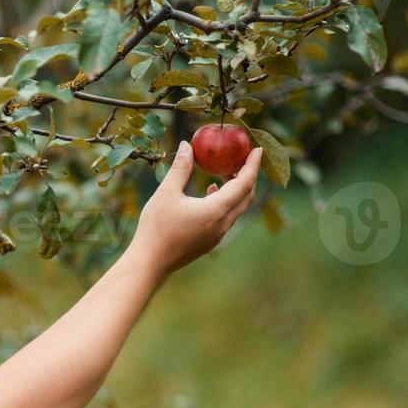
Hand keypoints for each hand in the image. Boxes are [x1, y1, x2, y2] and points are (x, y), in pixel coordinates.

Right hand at [131, 140, 262, 278]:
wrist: (150, 262)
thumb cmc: (156, 227)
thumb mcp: (166, 192)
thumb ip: (180, 168)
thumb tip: (187, 145)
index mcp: (216, 210)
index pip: (244, 183)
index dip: (252, 165)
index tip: (258, 150)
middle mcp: (223, 223)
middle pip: (246, 196)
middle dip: (247, 176)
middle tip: (242, 159)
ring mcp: (218, 235)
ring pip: (237, 207)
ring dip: (236, 189)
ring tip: (225, 173)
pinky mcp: (209, 241)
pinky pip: (226, 217)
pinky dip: (226, 201)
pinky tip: (210, 192)